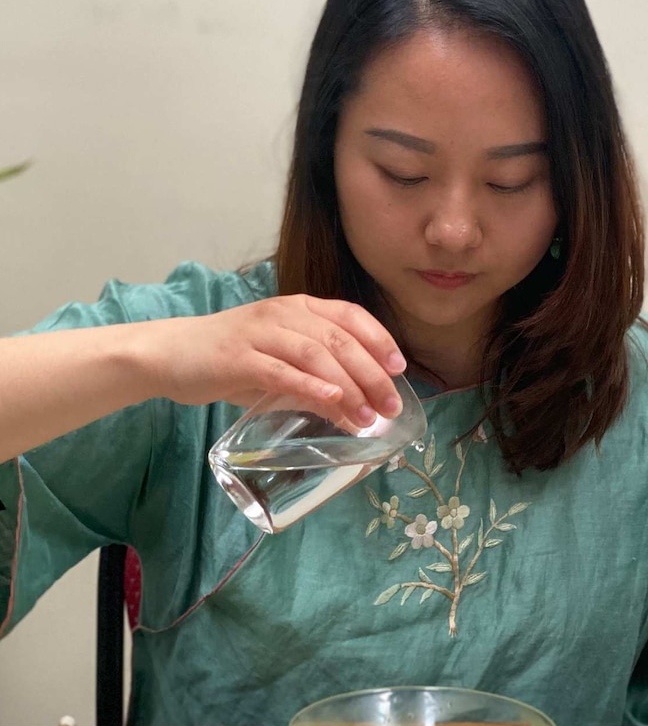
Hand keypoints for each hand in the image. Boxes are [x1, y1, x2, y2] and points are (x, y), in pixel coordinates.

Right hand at [140, 294, 406, 429]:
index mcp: (298, 307)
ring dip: (348, 388)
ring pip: (317, 356)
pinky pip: (282, 372)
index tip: (400, 369)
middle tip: (391, 407)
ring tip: (367, 417)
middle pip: (340, 340)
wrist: (169, 354)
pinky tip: (334, 403)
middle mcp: (283, 314)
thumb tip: (355, 411)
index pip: (350, 315)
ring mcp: (260, 333)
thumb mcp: (279, 364)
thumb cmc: (229, 360)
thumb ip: (315, 381)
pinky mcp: (238, 358)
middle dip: (372, 375)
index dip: (379, 340)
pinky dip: (312, 388)